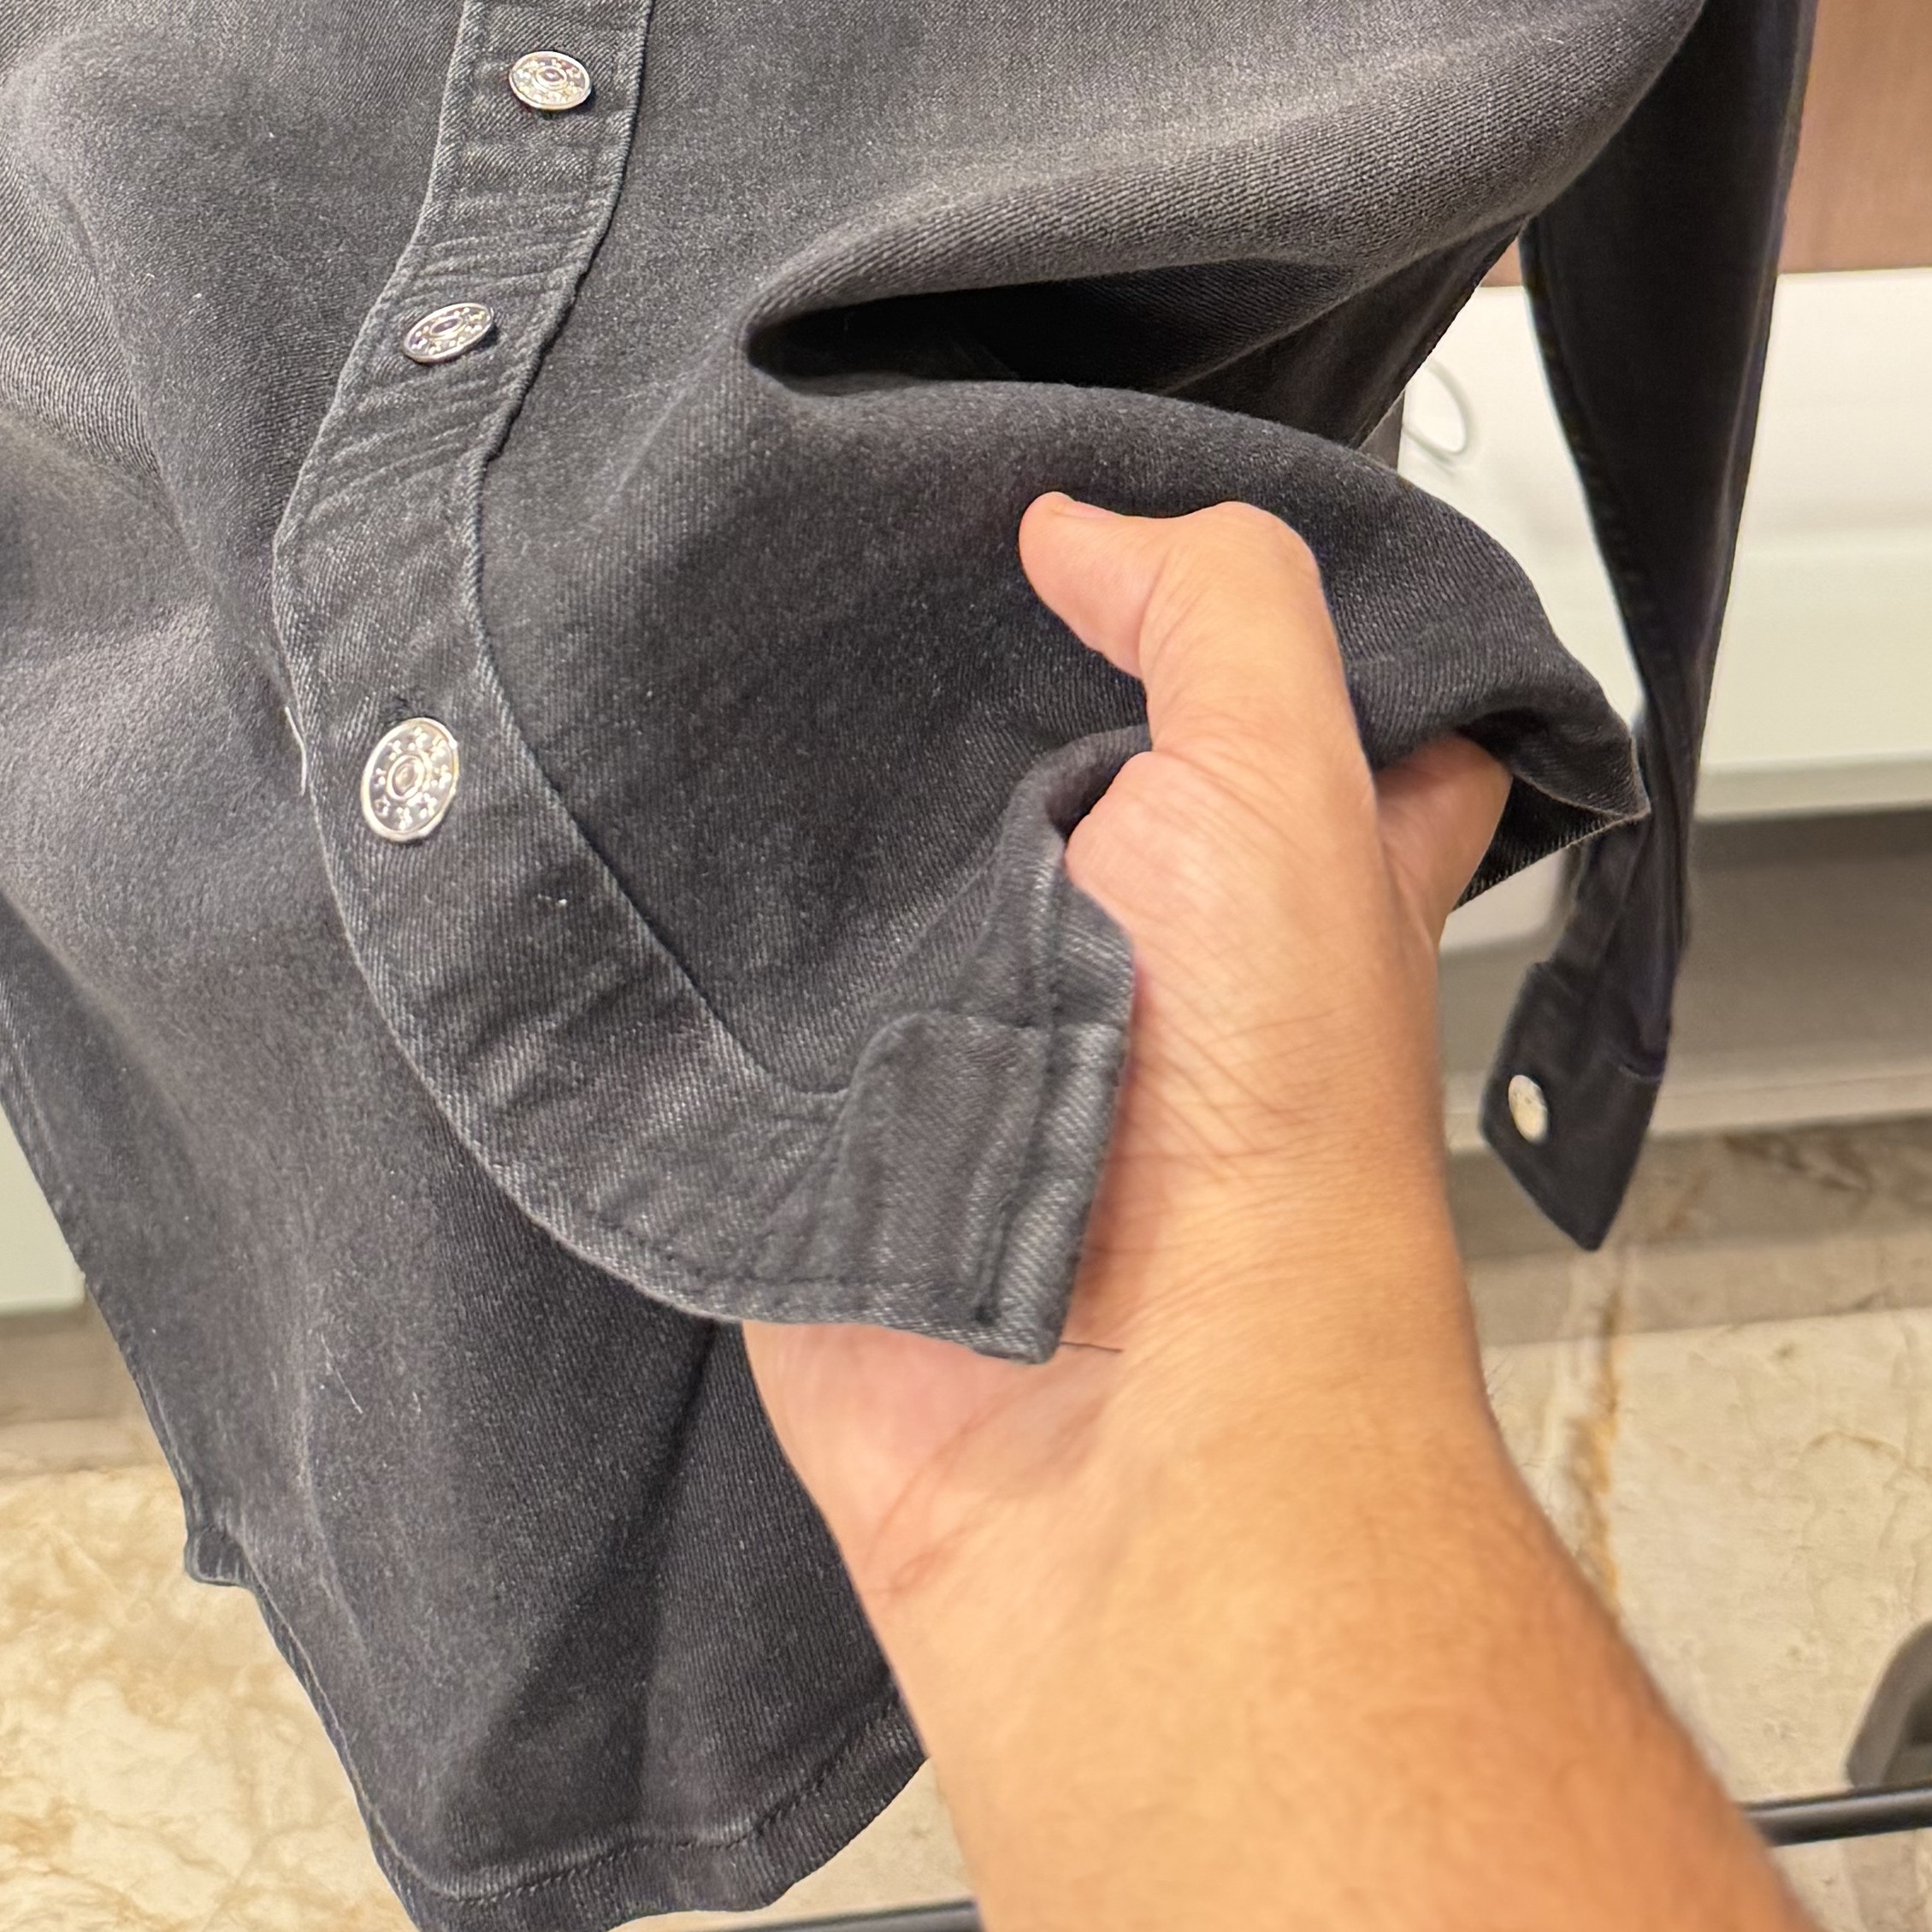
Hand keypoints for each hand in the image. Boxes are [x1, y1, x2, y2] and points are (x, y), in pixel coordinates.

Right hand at [750, 492, 1507, 1625]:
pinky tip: (636, 815)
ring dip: (807, 796)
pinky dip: (697, 934)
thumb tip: (1081, 525)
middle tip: (859, 546)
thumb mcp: (1295, 785)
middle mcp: (1139, 953)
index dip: (1227, 613)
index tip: (1123, 506)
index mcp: (1282, 869)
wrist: (1115, 1425)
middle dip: (953, 672)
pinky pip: (746, 1005)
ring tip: (721, 647)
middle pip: (1040, 756)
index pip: (1292, 705)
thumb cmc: (1265, 1151)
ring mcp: (985, 1045)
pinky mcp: (841, 1132)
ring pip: (880, 867)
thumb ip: (1219, 608)